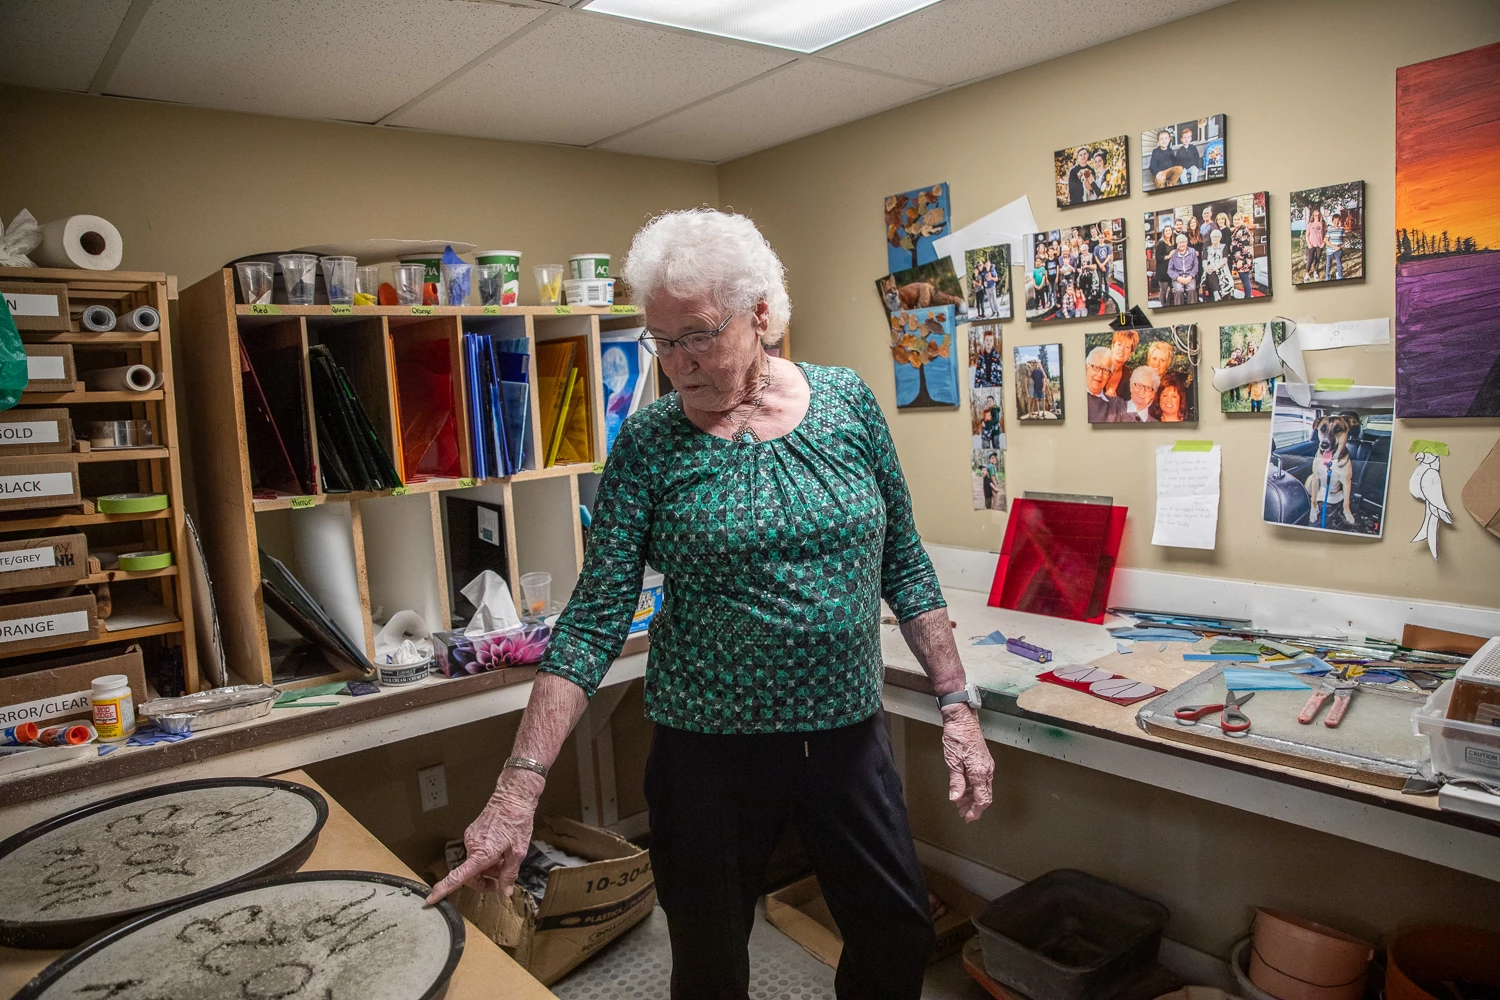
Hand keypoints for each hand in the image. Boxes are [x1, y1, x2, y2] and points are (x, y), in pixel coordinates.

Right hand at [426, 769, 543, 903]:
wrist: (513, 797)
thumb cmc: (517, 822)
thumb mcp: (518, 852)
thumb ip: (509, 874)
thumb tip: (505, 891)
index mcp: (482, 853)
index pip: (458, 876)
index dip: (444, 889)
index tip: (432, 898)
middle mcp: (472, 845)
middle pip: (470, 874)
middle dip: (483, 881)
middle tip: (499, 882)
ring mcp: (471, 838)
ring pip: (474, 862)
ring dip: (487, 867)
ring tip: (505, 860)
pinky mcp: (472, 832)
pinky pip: (476, 851)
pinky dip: (486, 856)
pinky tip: (500, 850)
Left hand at [940, 704, 993, 822]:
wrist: (962, 719)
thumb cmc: (957, 737)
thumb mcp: (952, 761)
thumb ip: (956, 781)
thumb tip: (955, 798)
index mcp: (979, 772)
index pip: (982, 799)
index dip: (976, 811)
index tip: (968, 818)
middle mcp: (987, 770)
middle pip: (985, 796)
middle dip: (974, 807)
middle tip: (963, 813)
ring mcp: (986, 765)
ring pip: (983, 788)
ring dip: (973, 798)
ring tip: (961, 803)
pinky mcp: (983, 761)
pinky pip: (982, 780)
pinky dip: (974, 788)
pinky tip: (964, 789)